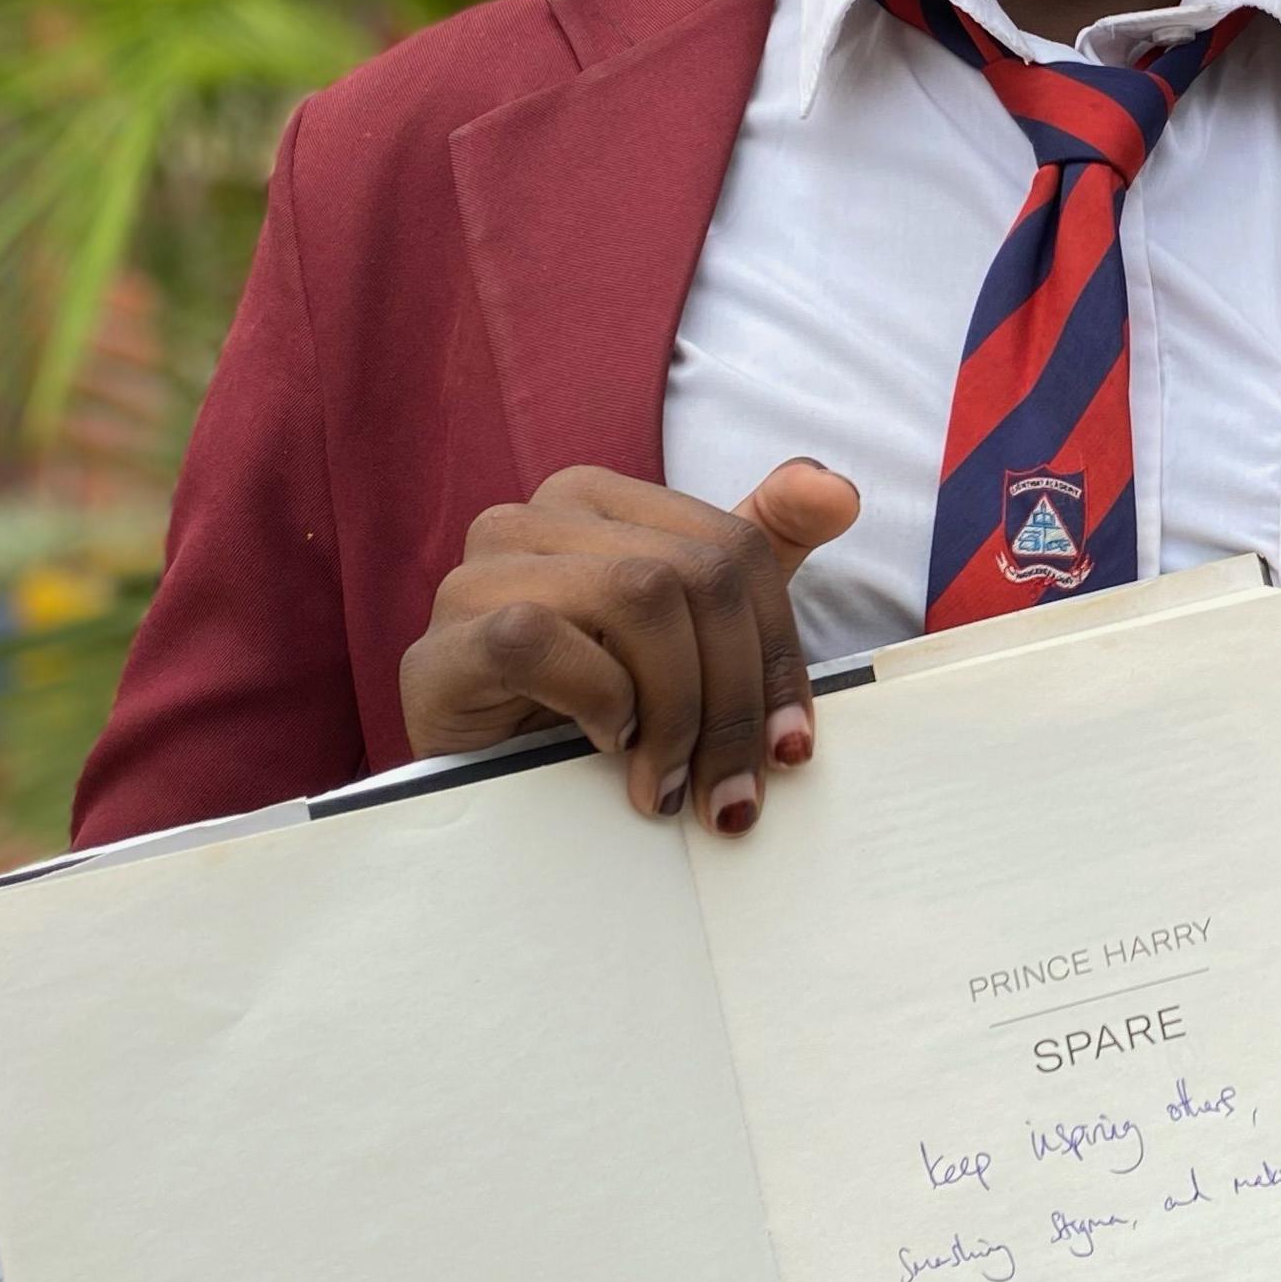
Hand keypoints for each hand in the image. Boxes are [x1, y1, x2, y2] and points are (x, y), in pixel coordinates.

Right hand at [400, 459, 861, 827]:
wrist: (476, 787)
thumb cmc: (588, 708)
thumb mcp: (692, 631)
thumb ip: (763, 550)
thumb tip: (838, 491)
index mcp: (601, 500)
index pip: (736, 550)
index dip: (778, 654)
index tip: (792, 747)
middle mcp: (537, 516)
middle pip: (696, 576)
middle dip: (733, 699)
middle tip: (731, 790)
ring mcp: (480, 573)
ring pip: (636, 596)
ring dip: (674, 711)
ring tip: (664, 782)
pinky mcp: (441, 643)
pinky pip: (541, 638)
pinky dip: (596, 700)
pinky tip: (602, 744)